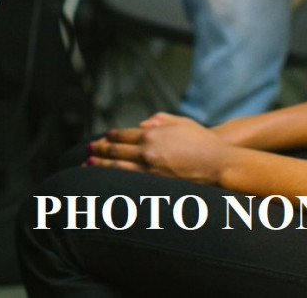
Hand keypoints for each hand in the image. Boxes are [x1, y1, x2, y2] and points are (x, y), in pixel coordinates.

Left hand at [88, 113, 235, 185]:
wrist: (219, 163)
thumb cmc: (203, 142)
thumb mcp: (182, 123)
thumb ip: (160, 120)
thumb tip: (142, 125)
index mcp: (152, 134)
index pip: (123, 135)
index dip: (110, 136)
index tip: (102, 137)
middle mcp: (147, 151)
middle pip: (115, 150)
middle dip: (98, 150)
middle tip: (87, 150)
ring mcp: (149, 170)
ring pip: (117, 167)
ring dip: (100, 165)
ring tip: (87, 165)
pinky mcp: (154, 186)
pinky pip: (128, 182)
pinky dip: (114, 180)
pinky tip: (106, 180)